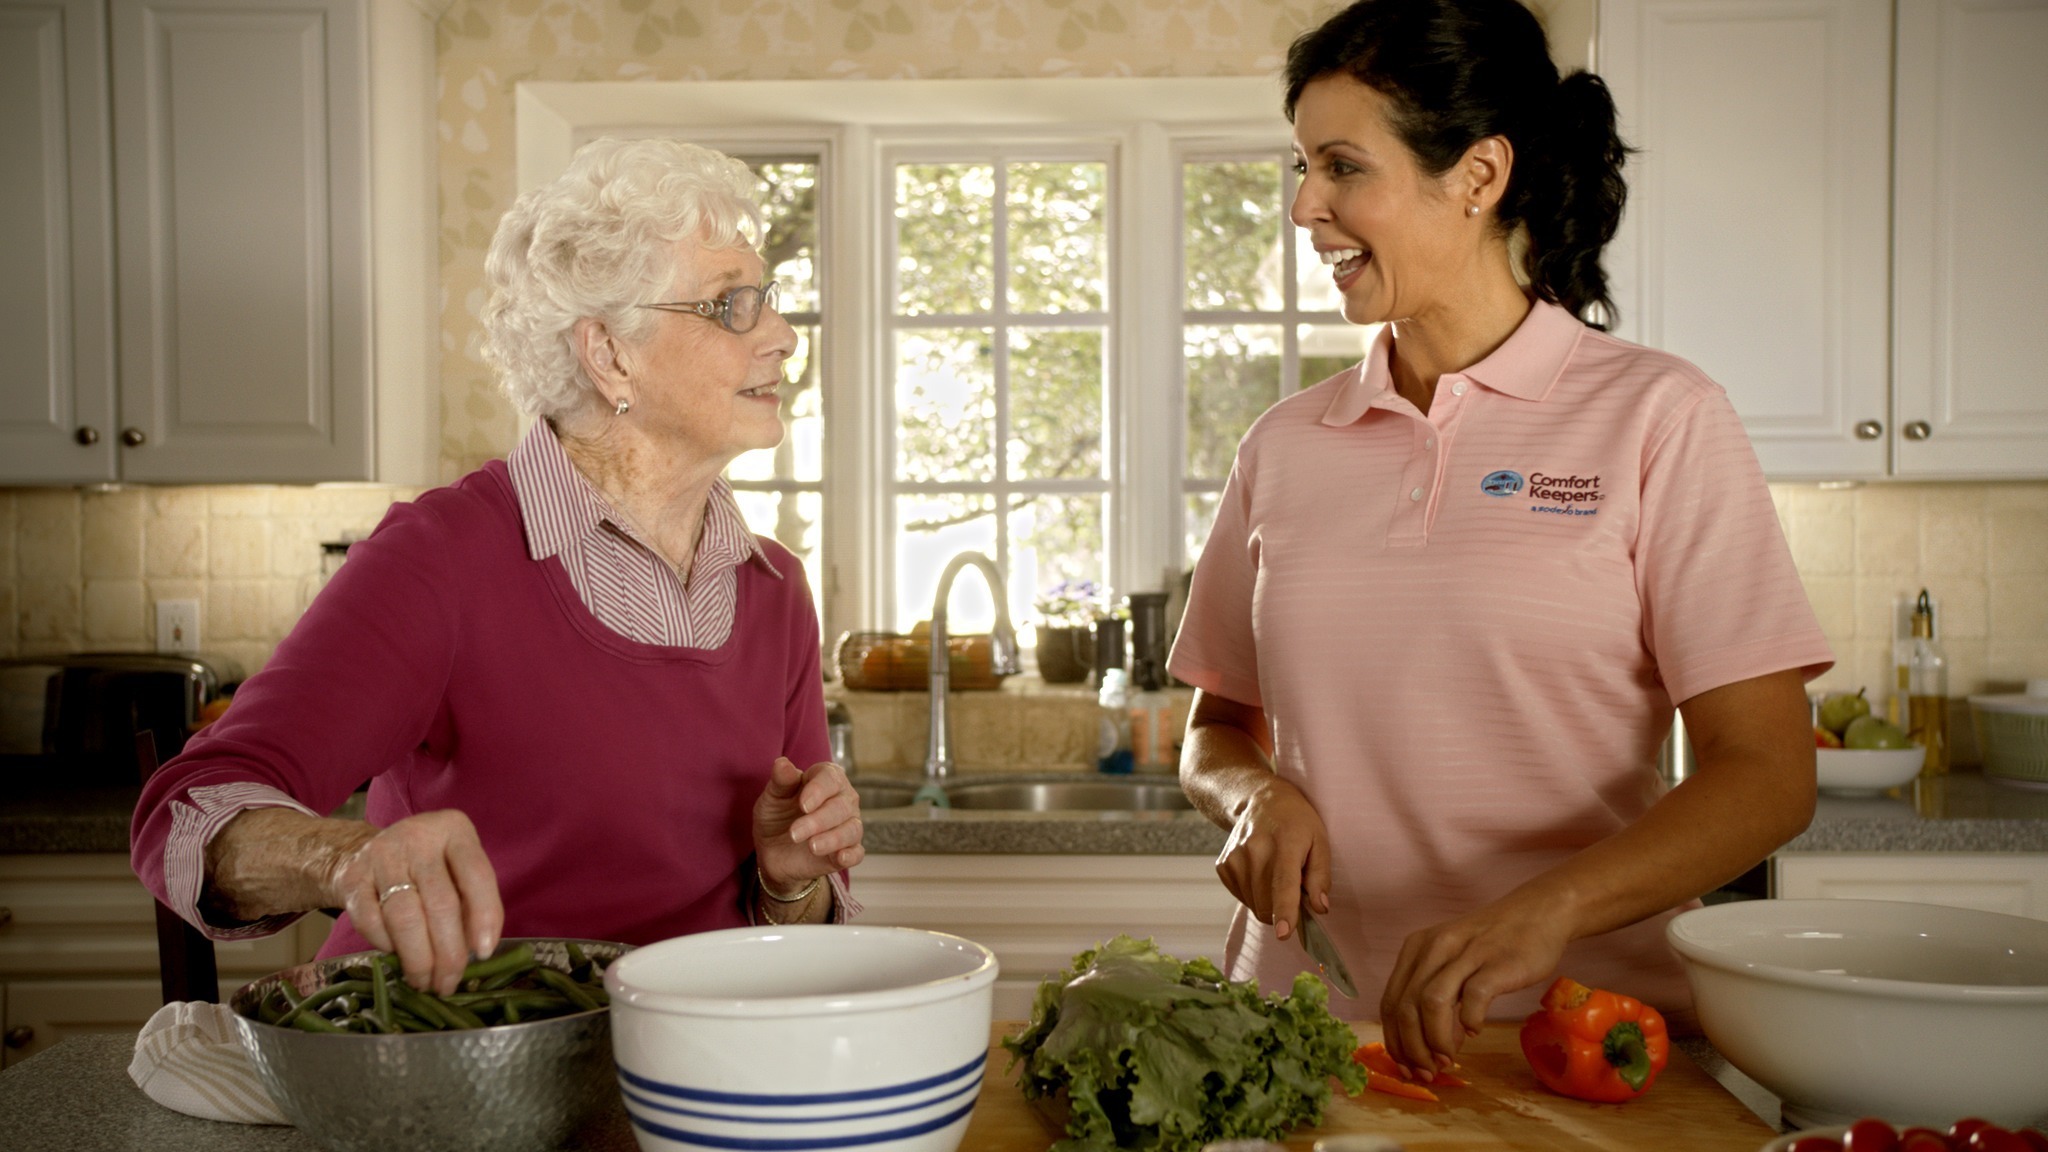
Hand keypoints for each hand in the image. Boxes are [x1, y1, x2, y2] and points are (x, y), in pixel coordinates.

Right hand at [331, 809, 501, 995]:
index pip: (477, 875)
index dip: (485, 916)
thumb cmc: (423, 867)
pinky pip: (371, 922)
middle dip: (448, 953)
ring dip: (418, 959)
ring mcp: (381, 856)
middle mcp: (418, 837)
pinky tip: (397, 956)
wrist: (358, 851)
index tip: (484, 953)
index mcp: (454, 830)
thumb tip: (476, 951)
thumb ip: (472, 902)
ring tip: (425, 982)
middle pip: (440, 904)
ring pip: (405, 918)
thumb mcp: (455, 869)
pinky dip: (387, 946)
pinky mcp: (352, 878)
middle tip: (449, 983)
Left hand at [753, 758, 862, 896]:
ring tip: (812, 846)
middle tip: (795, 833)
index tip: (802, 805)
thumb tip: (782, 763)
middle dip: (818, 821)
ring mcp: (849, 825)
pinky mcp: (848, 850)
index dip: (818, 790)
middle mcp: (844, 799)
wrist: (773, 849)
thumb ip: (781, 781)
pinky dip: (851, 855)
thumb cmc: (777, 815)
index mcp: (827, 779)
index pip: (831, 778)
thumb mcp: (773, 797)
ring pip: (852, 829)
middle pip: (841, 806)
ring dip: (833, 839)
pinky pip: (857, 853)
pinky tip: (840, 858)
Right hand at [1213, 774, 1329, 941]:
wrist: (1259, 799)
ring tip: (1277, 876)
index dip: (1284, 910)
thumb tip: (1320, 907)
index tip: (1283, 932)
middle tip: (1295, 892)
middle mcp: (1254, 850)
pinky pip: (1243, 898)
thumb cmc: (1296, 821)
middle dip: (1284, 911)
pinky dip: (1255, 895)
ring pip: (1254, 905)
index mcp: (1285, 843)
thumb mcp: (1320, 840)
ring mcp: (1235, 858)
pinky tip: (1262, 874)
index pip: (1283, 883)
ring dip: (1269, 903)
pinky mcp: (1223, 866)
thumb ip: (1321, 876)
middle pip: (1267, 903)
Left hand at [1378, 894, 1570, 1078]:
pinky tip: (1475, 1030)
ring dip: (1435, 1040)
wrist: (1538, 912)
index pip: (1391, 1002)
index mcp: (1416, 949)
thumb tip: (1430, 1050)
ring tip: (1447, 1059)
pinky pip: (1474, 997)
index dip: (1395, 1040)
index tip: (1407, 1066)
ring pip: (1431, 1002)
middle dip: (1412, 1047)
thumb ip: (1437, 1002)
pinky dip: (1470, 1020)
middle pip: (1406, 1006)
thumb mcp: (1453, 965)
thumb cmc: (1493, 945)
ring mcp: (1466, 953)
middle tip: (1428, 1071)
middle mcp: (1434, 947)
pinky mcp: (1496, 962)